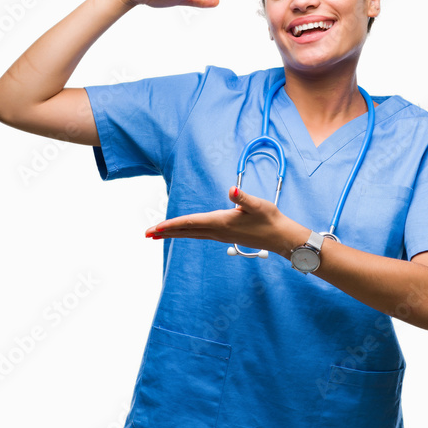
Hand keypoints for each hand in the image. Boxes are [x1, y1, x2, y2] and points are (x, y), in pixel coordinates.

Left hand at [144, 186, 305, 257]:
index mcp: (221, 222)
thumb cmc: (270, 219)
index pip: (191, 223)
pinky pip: (200, 235)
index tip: (155, 227)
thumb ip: (243, 196)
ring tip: (159, 234)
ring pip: (192, 235)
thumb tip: (232, 190)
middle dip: (166, 232)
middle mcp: (218, 231)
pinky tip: (186, 233)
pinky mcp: (225, 236)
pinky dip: (188, 234)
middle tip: (147, 234)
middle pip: (186, 232)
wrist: (281, 237)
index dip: (172, 224)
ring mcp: (221, 235)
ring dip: (174, 234)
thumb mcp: (257, 204)